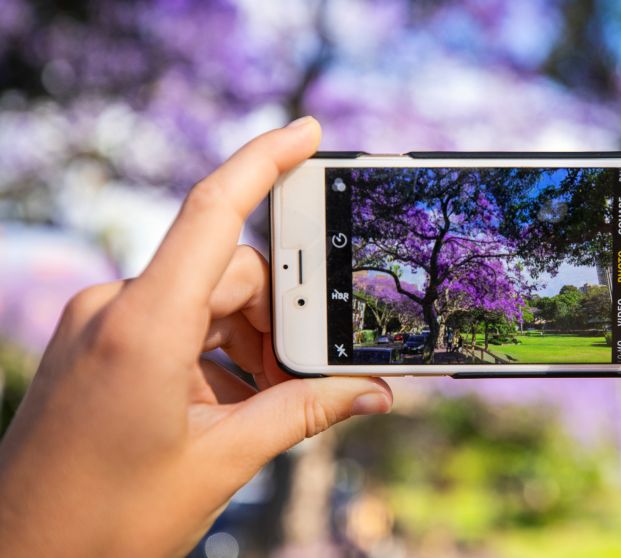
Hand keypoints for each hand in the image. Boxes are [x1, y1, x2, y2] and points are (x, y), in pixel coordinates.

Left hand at [0, 117, 392, 556]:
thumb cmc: (106, 520)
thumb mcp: (223, 462)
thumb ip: (304, 414)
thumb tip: (372, 392)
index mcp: (142, 327)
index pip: (212, 212)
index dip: (264, 160)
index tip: (307, 133)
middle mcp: (114, 308)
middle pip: (229, 272)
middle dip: (280, 318)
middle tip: (314, 374)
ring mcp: (101, 324)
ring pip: (206, 300)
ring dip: (250, 343)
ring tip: (264, 409)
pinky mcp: (98, 343)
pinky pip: (177, 323)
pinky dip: (217, 354)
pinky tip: (231, 408)